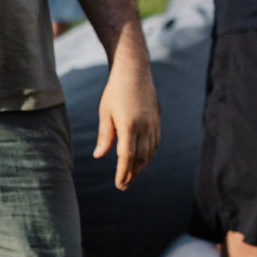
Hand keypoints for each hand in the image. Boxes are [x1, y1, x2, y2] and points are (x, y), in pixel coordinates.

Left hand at [96, 50, 161, 189]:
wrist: (134, 70)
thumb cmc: (115, 91)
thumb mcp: (105, 112)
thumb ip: (105, 136)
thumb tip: (99, 156)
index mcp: (129, 126)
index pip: (127, 157)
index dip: (123, 173)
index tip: (119, 185)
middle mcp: (144, 127)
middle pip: (140, 158)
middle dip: (132, 174)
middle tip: (124, 186)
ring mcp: (153, 123)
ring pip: (150, 152)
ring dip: (142, 167)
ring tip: (132, 176)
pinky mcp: (157, 119)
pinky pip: (156, 143)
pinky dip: (150, 155)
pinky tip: (143, 160)